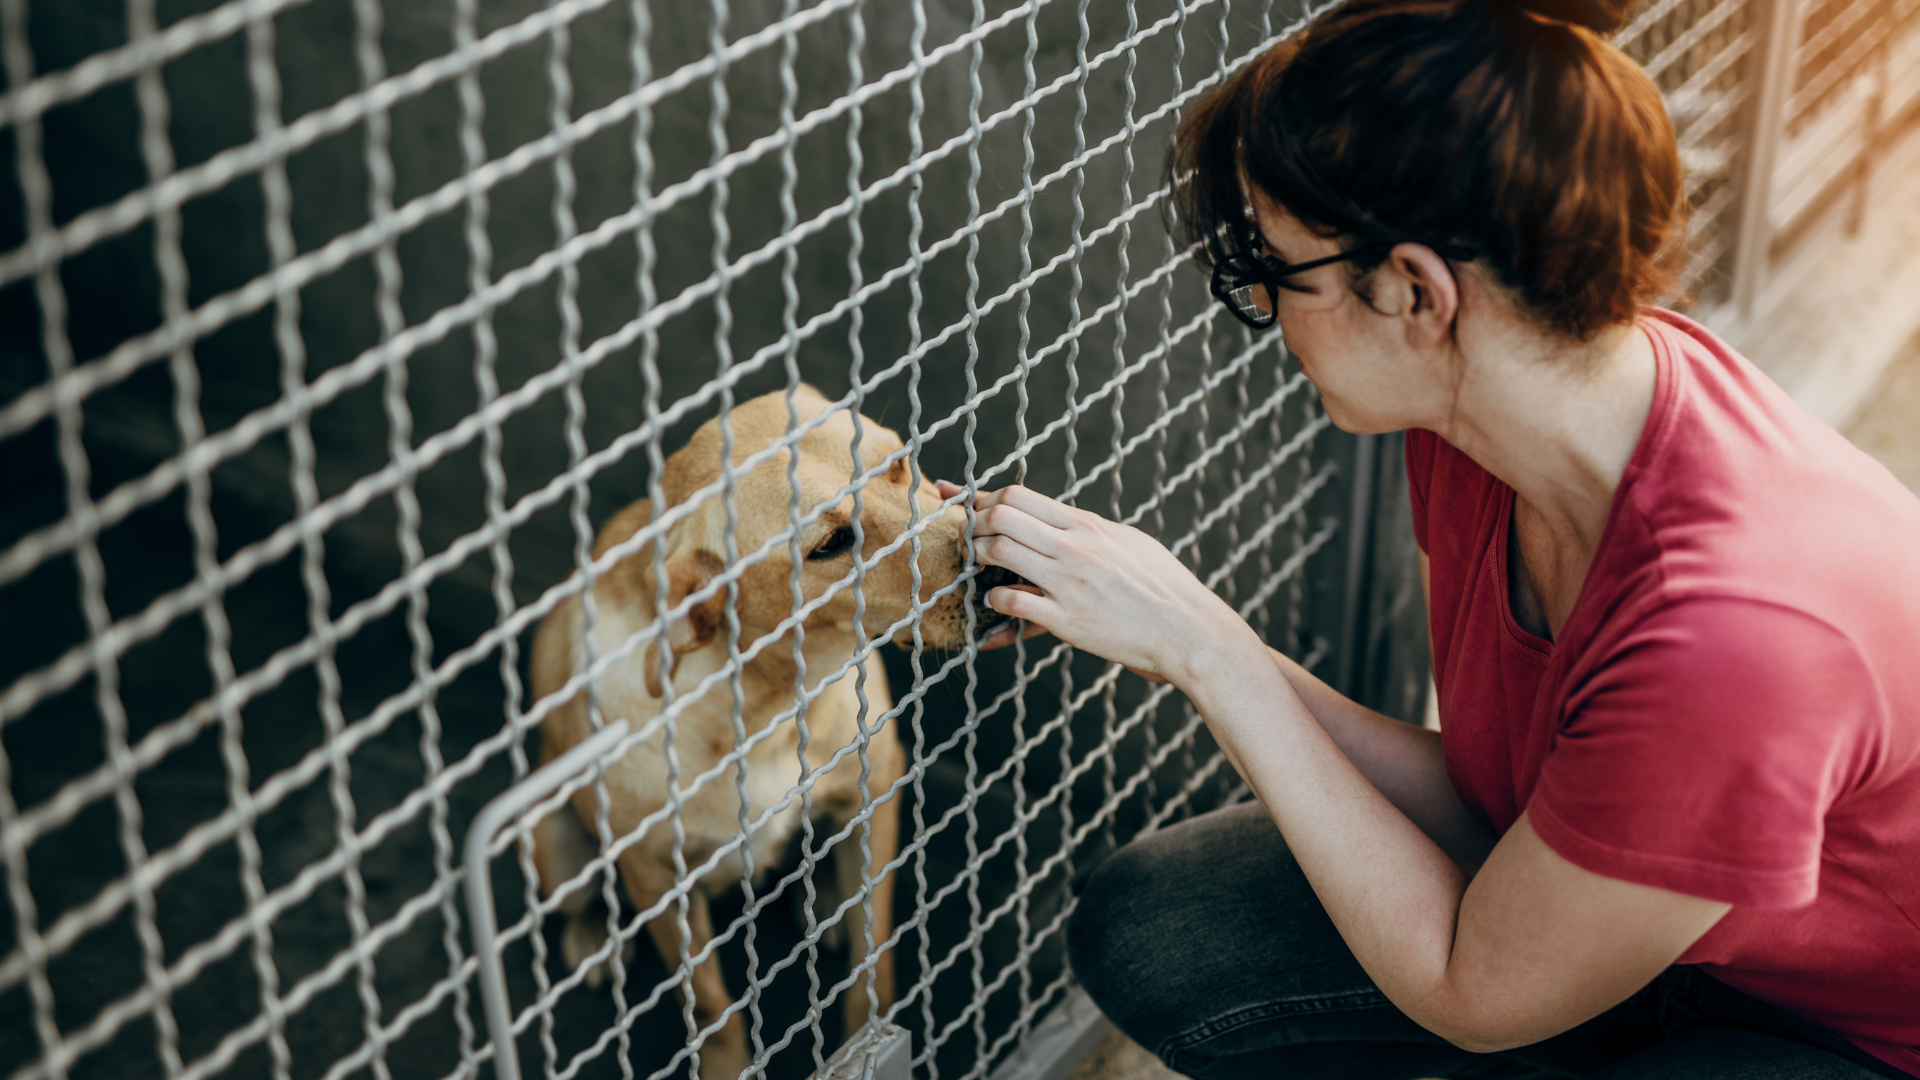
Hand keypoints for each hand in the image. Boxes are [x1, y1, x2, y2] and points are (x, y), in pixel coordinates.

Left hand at [943, 482, 1259, 686]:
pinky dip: (994, 602)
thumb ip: (1090, 531)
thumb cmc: (1163, 589)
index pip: (1019, 495)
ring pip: (998, 551)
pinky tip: (998, 607)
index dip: (983, 500)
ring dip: (977, 559)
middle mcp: (1076, 547)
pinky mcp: (1068, 621)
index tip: (967, 509)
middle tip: (968, 543)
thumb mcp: (1128, 543)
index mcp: (1088, 526)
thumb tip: (1062, 521)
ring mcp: (1070, 583)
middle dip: (973, 525)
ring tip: (979, 572)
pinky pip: (1012, 601)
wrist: (1190, 632)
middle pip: (1001, 514)